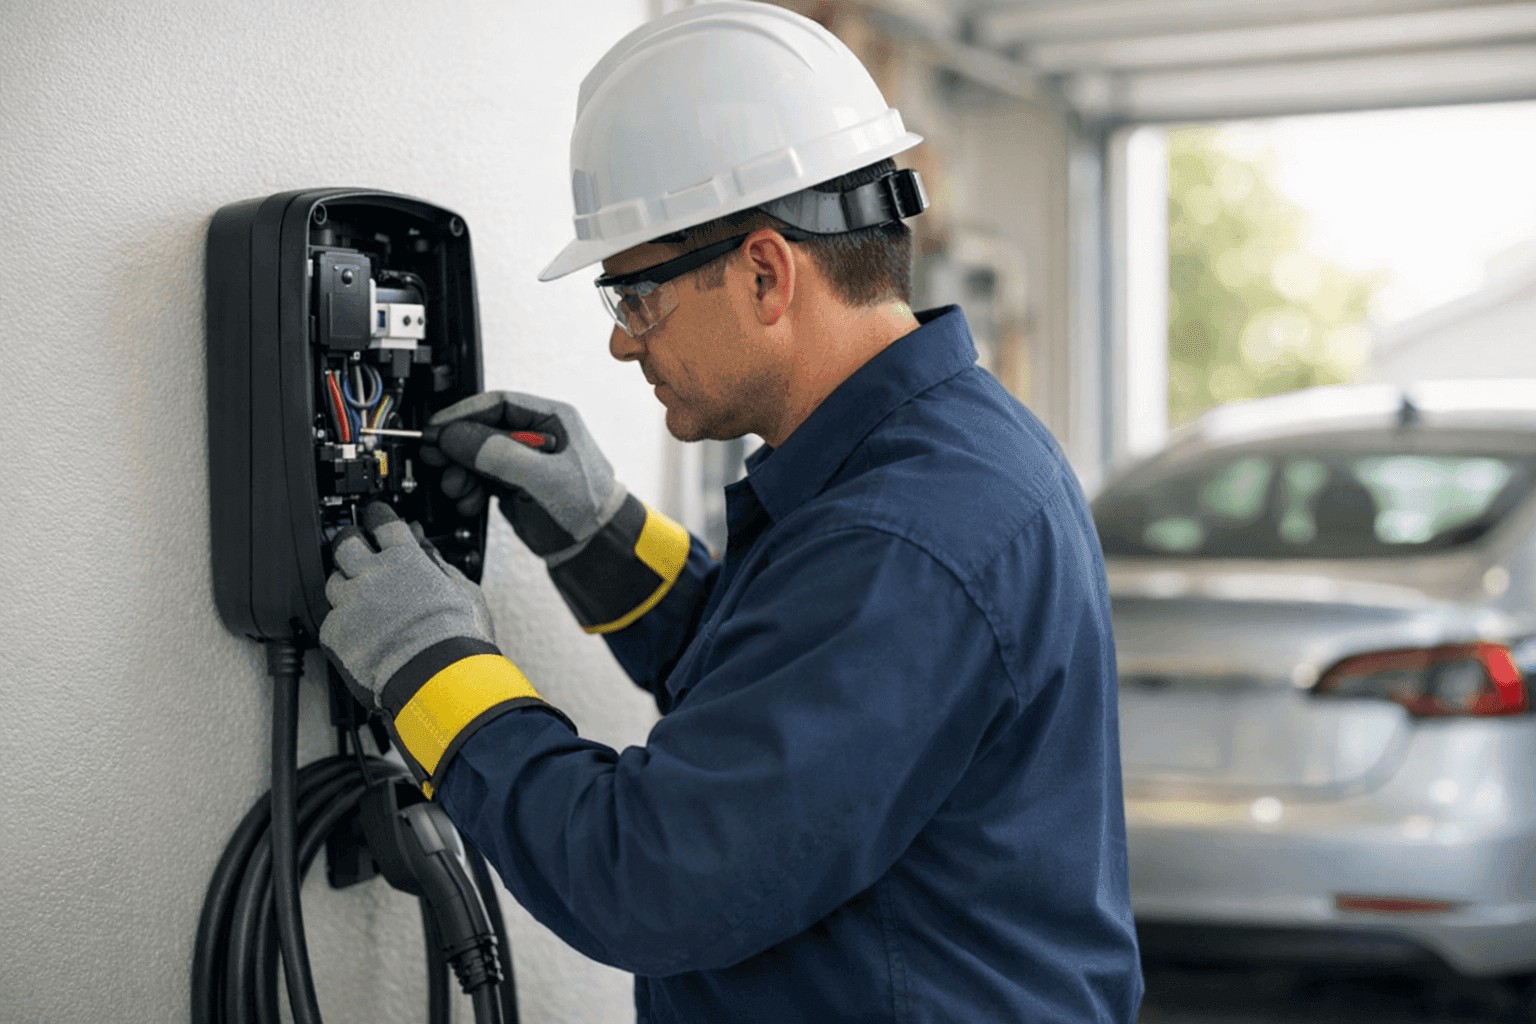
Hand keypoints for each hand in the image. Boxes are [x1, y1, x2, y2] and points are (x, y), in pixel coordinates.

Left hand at [320, 502, 496, 712]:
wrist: (440, 681)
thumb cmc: (459, 640)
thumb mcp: (463, 591)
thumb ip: (438, 565)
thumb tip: (425, 549)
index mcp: (406, 560)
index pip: (382, 521)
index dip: (377, 515)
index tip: (375, 517)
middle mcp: (373, 575)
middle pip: (345, 543)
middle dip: (349, 543)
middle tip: (356, 549)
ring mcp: (350, 604)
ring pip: (332, 582)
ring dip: (345, 586)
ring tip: (362, 602)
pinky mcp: (335, 633)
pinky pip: (330, 620)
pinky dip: (343, 624)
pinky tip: (360, 634)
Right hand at [422, 391, 626, 561]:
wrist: (594, 549)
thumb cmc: (588, 509)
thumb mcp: (542, 478)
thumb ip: (499, 455)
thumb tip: (456, 437)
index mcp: (552, 419)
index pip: (498, 404)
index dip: (463, 414)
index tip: (438, 429)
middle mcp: (535, 436)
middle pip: (481, 429)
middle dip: (457, 446)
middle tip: (435, 458)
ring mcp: (522, 460)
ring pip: (476, 455)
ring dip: (459, 471)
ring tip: (455, 487)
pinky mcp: (512, 484)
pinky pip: (479, 478)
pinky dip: (468, 488)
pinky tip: (467, 501)